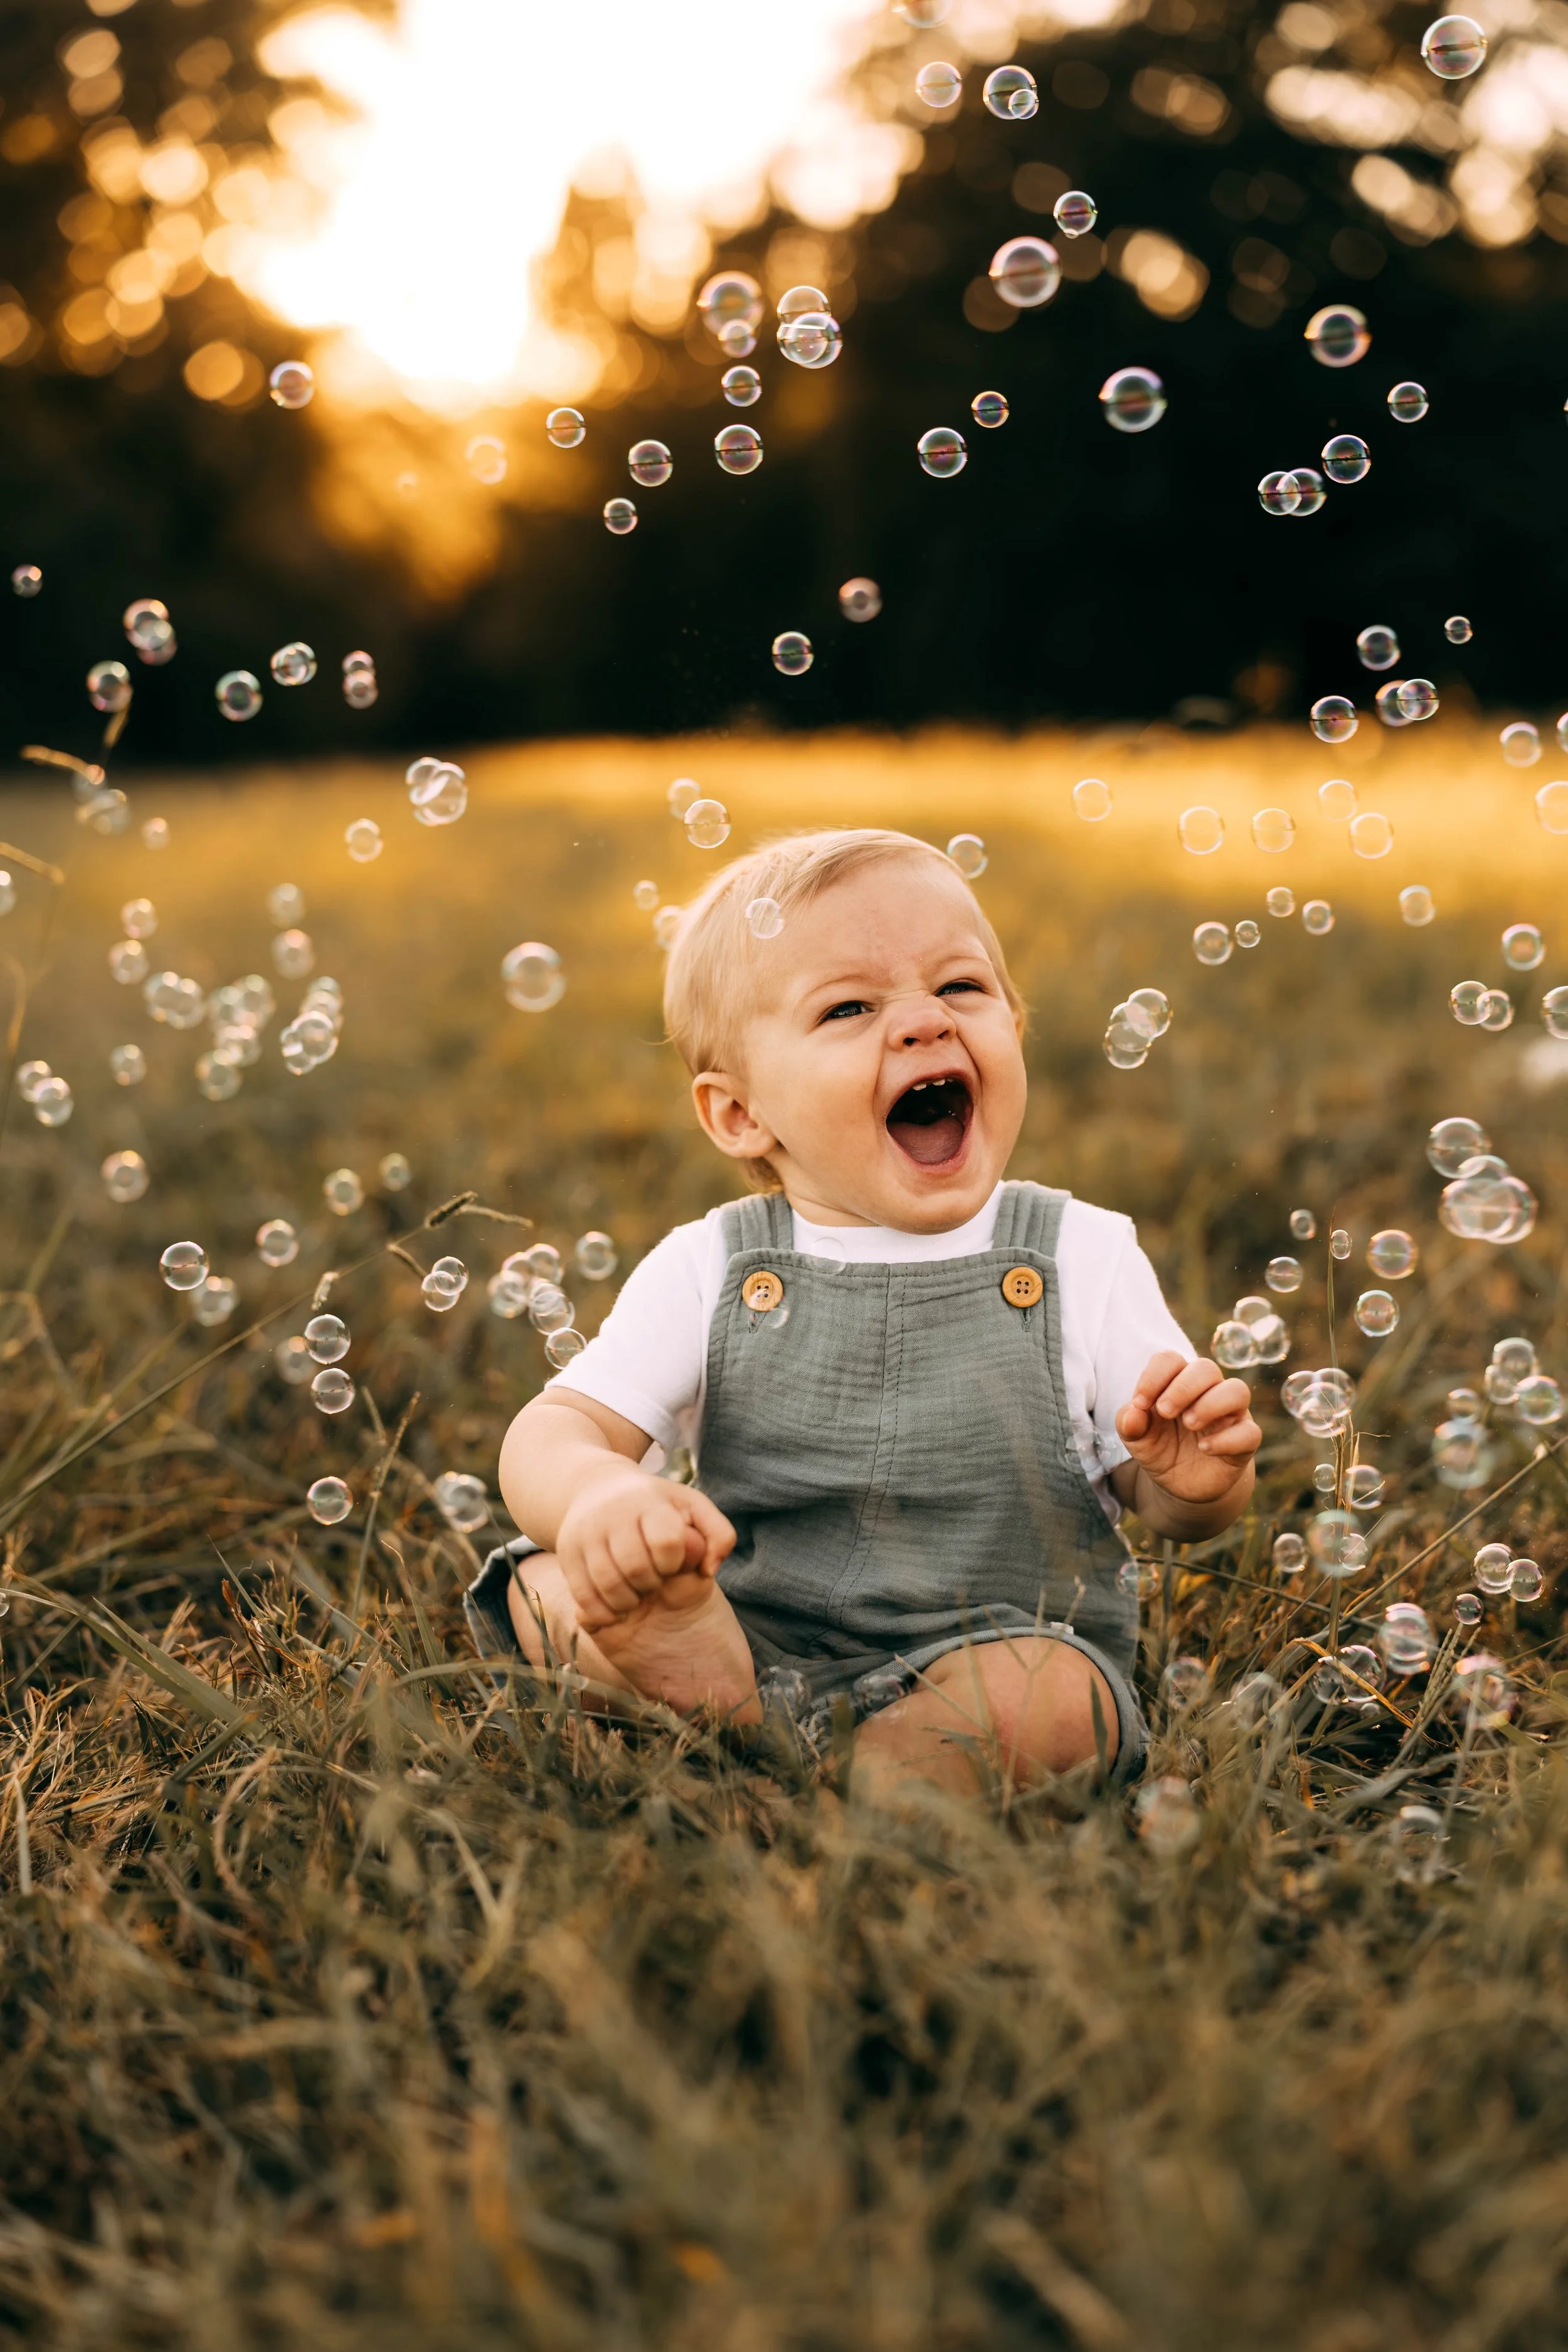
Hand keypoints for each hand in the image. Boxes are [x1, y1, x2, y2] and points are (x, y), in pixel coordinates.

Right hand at [554, 1471, 735, 1632]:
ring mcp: (585, 1535)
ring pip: (608, 1586)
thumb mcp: (692, 1506)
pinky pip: (583, 1598)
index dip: (673, 1561)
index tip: (670, 1561)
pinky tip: (615, 1603)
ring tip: (635, 1592)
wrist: (594, 1487)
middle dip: (651, 1584)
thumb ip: (719, 1535)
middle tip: (652, 1580)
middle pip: (636, 1568)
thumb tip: (709, 1570)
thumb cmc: (655, 1504)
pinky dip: (602, 1611)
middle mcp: (612, 1515)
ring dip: (628, 1601)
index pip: (666, 1541)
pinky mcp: (567, 1554)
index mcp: (647, 1502)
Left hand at [1115, 1351, 1260, 1506]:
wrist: (1182, 1485)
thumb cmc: (1161, 1448)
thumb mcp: (1137, 1438)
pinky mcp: (1245, 1441)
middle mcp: (1208, 1391)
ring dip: (1210, 1404)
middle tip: (1165, 1411)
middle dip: (1183, 1387)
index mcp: (1177, 1382)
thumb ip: (1129, 1423)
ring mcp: (1230, 1415)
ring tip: (1189, 1423)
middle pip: (1206, 1368)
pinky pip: (1249, 1432)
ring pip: (1237, 1391)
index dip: (1154, 1376)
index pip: (1170, 1360)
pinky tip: (1204, 1448)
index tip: (1140, 1403)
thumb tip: (1132, 1414)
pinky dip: (1226, 1438)